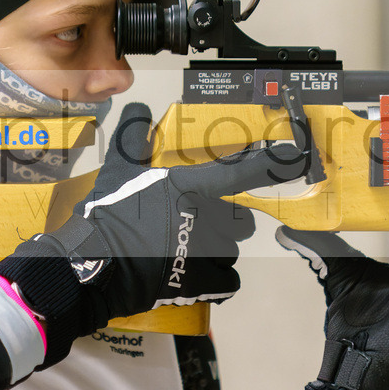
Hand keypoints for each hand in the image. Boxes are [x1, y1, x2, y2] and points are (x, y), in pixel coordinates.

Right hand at [0, 102, 304, 363]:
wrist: (95, 268)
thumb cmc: (108, 218)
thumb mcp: (116, 172)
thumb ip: (132, 137)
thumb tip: (139, 107)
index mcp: (190, 188)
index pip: (239, 172)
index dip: (271, 163)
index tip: (294, 156)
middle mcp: (206, 217)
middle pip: (240, 219)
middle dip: (226, 222)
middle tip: (196, 225)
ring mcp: (207, 251)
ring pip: (231, 250)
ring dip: (217, 251)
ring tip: (185, 253)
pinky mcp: (203, 281)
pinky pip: (228, 280)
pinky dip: (217, 280)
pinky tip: (195, 276)